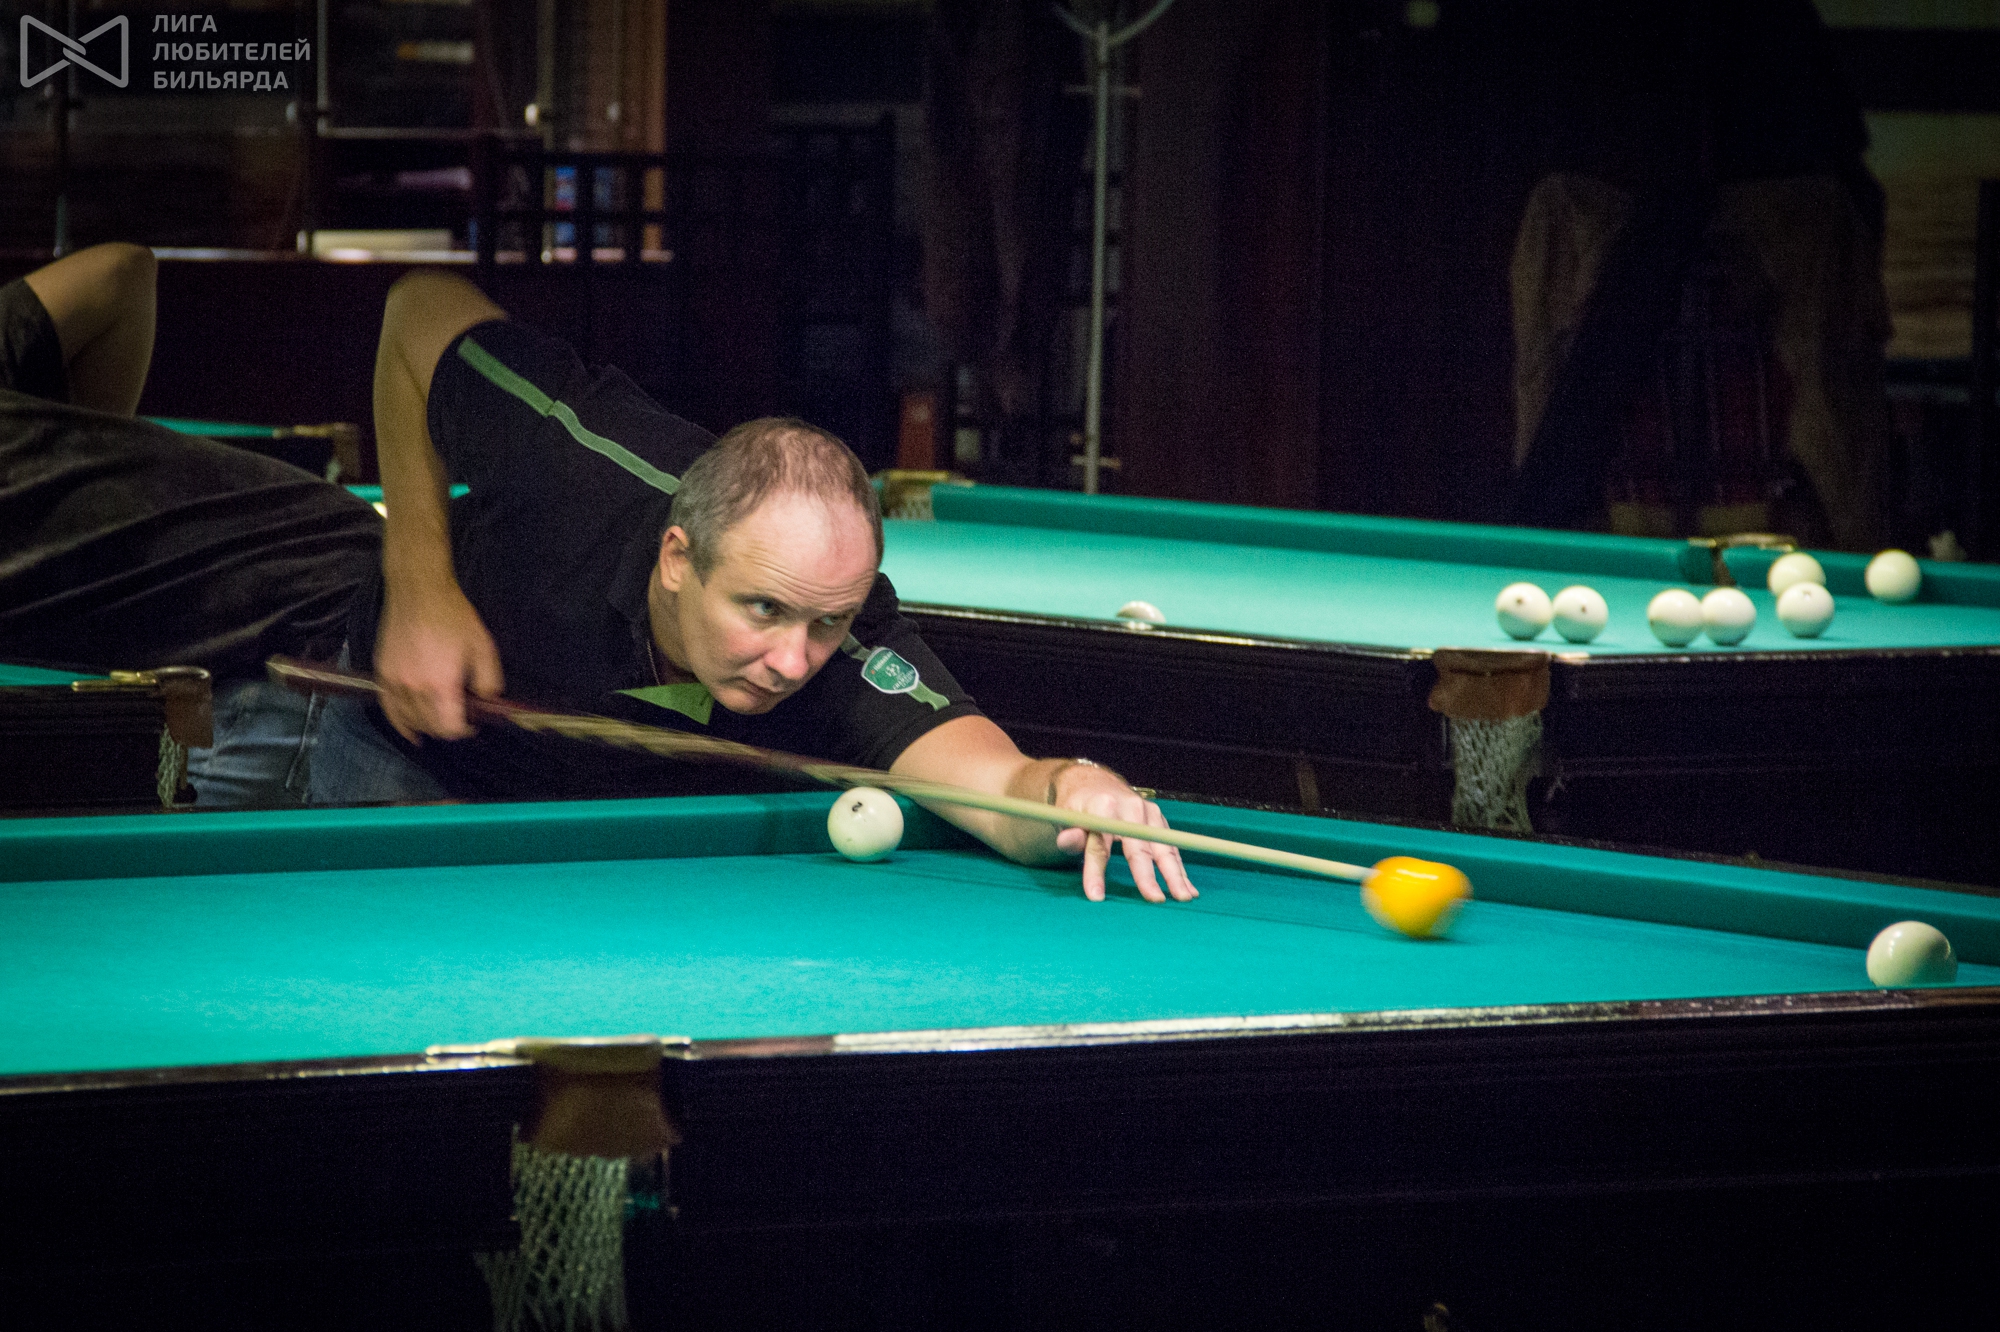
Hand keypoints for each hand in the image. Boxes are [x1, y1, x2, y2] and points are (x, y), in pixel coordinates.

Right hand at [375, 576, 503, 741]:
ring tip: (438, 723)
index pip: (449, 727)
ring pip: (409, 720)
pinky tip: (409, 731)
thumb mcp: (483, 647)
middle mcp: (414, 689)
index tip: (474, 724)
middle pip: (430, 725)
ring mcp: (394, 682)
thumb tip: (488, 700)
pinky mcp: (382, 673)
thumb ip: (489, 680)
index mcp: (440, 684)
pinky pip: (388, 708)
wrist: (419, 592)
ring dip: (426, 726)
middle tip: (460, 717)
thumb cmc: (453, 617)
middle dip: (447, 728)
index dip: (464, 731)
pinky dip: (399, 724)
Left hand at [1051, 764, 1197, 903]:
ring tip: (1183, 897)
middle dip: (1147, 876)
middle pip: (1139, 847)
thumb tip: (1067, 843)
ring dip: (1174, 874)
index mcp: (1103, 807)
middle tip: (1155, 900)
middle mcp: (1130, 808)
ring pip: (1162, 847)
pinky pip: (1171, 847)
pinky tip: (1188, 887)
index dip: (1096, 871)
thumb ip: (1070, 835)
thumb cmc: (1079, 808)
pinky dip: (1179, 868)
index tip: (1096, 896)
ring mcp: (1148, 813)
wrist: (1095, 784)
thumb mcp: (1066, 818)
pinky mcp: (1158, 819)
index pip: (1100, 844)